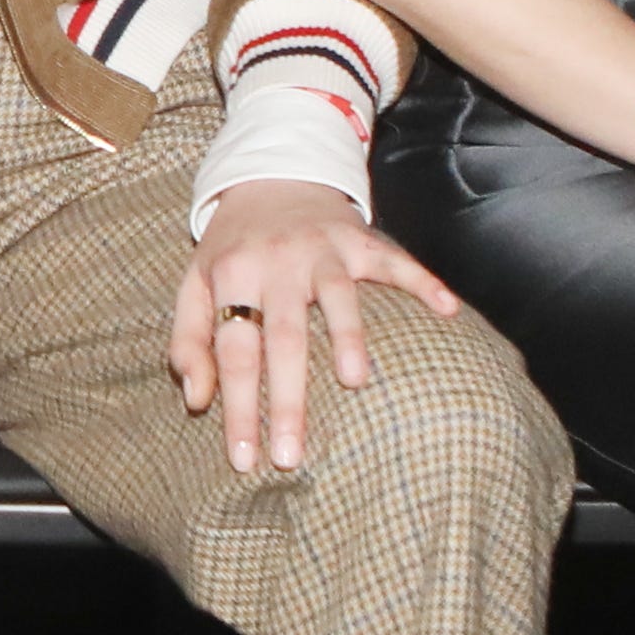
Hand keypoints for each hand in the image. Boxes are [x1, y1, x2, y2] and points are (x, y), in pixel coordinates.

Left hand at [173, 180, 466, 473]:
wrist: (271, 174)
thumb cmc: (232, 247)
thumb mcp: (194, 285)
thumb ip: (188, 342)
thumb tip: (196, 400)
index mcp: (232, 277)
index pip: (233, 353)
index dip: (236, 408)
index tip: (243, 460)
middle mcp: (277, 263)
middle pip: (283, 337)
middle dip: (286, 400)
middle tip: (291, 456)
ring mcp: (322, 249)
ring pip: (337, 296)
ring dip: (347, 336)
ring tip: (355, 383)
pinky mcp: (360, 238)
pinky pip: (394, 261)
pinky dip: (422, 282)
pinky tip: (447, 310)